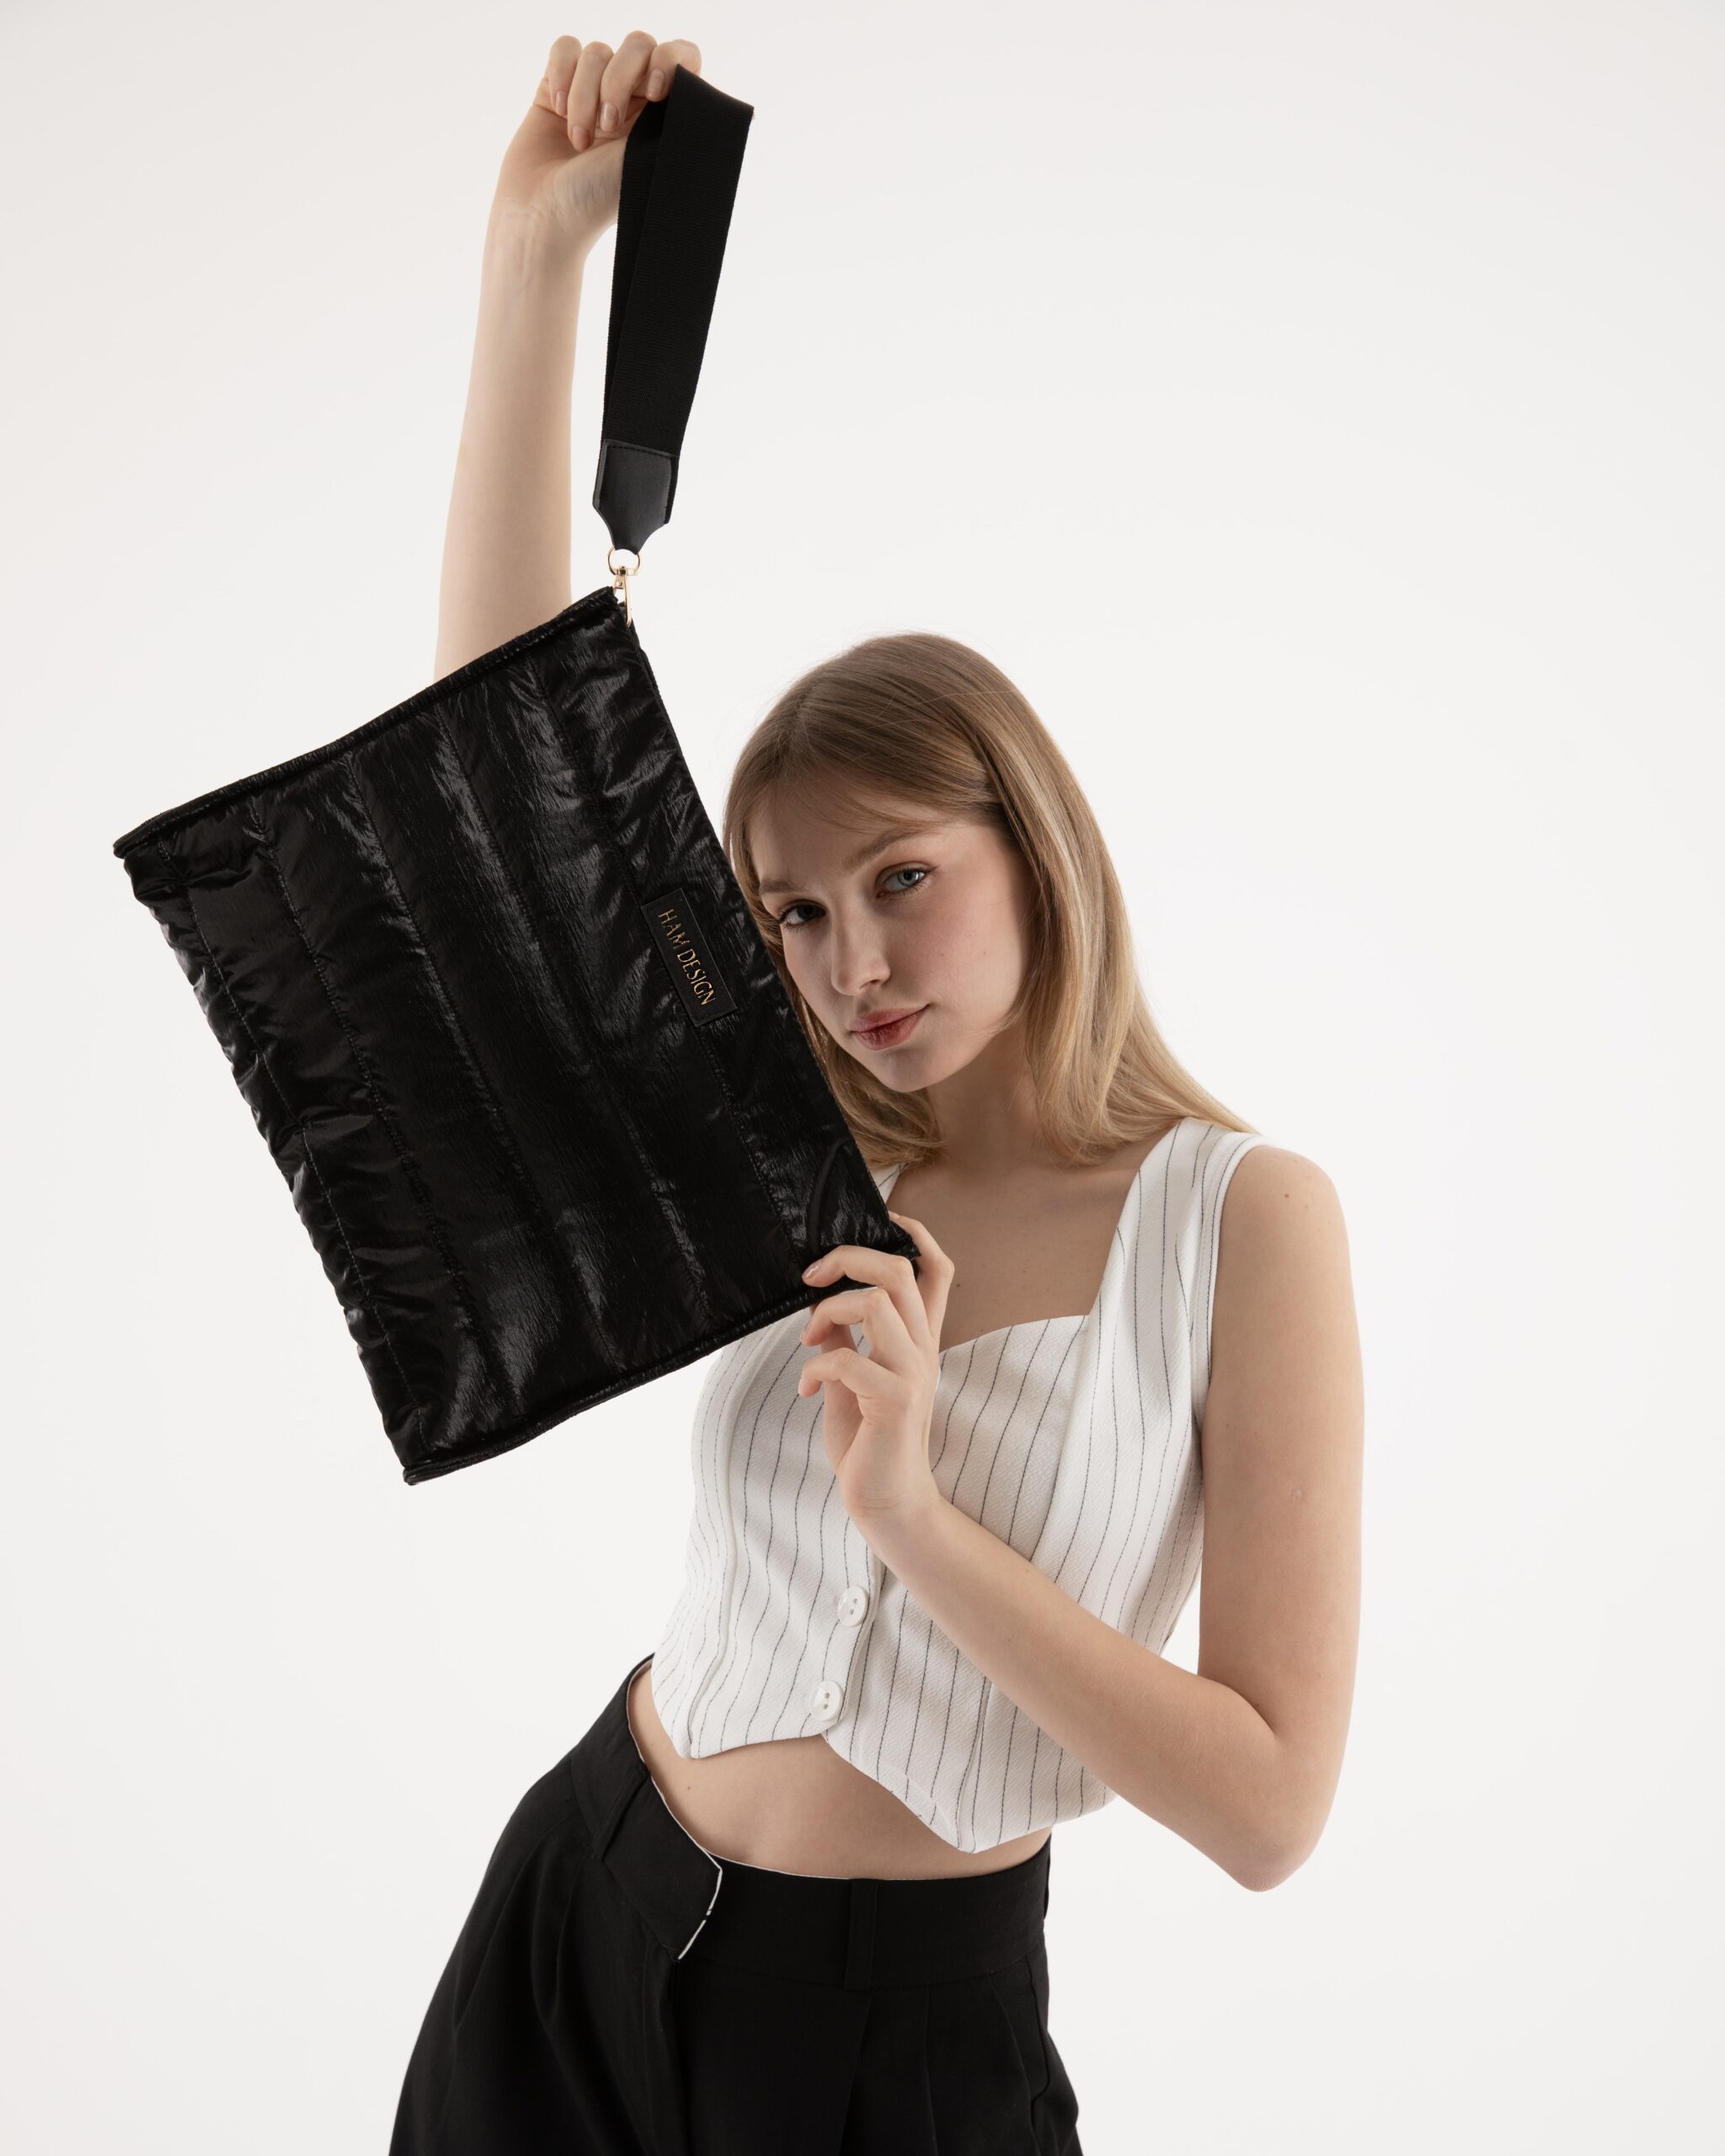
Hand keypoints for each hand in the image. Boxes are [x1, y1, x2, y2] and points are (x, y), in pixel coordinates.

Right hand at [491, 31, 703, 259]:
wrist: (543, 218)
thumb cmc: (597, 203)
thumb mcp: (649, 160)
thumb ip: (673, 116)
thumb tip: (696, 84)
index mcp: (663, 117)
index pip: (682, 58)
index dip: (670, 60)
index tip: (657, 92)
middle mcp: (632, 101)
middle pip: (638, 45)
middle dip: (619, 80)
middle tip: (609, 127)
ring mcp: (594, 92)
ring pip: (597, 52)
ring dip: (584, 96)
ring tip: (579, 141)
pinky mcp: (557, 87)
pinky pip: (565, 48)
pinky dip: (561, 75)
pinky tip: (557, 110)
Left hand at [796, 1209, 956, 1536]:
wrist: (886, 1502)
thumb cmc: (868, 1442)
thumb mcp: (852, 1379)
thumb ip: (845, 1338)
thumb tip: (822, 1301)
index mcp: (918, 1339)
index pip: (936, 1267)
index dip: (912, 1232)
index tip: (876, 1221)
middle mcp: (923, 1349)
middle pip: (901, 1268)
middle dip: (848, 1258)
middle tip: (812, 1278)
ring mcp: (912, 1373)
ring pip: (878, 1301)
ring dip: (828, 1312)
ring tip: (807, 1342)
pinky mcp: (894, 1402)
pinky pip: (848, 1360)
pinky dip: (814, 1367)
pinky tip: (805, 1389)